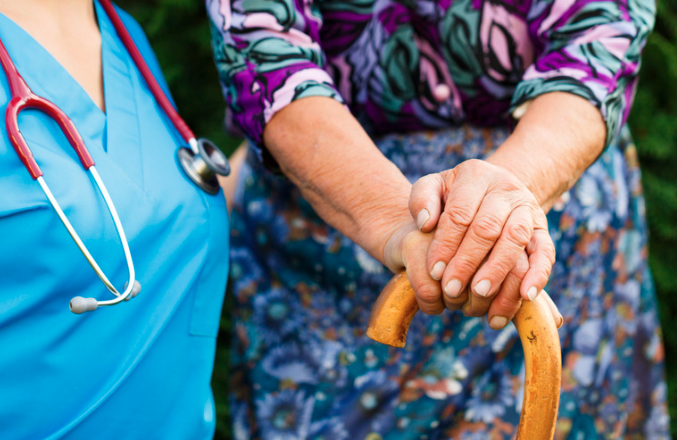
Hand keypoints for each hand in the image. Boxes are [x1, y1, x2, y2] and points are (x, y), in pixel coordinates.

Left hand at [409, 159, 555, 312]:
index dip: (446, 245)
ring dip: (498, 270)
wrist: (493, 189)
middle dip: (467, 262)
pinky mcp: (542, 229)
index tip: (434, 272)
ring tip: (480, 295)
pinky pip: (546, 252)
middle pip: (487, 228)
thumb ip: (421, 199)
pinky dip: (538, 274)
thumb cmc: (453, 195)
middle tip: (451, 290)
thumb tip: (425, 223)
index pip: (459, 213)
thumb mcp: (433, 186)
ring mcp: (527, 209)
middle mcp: (505, 189)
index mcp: (475, 176)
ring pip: (516, 239)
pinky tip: (526, 295)